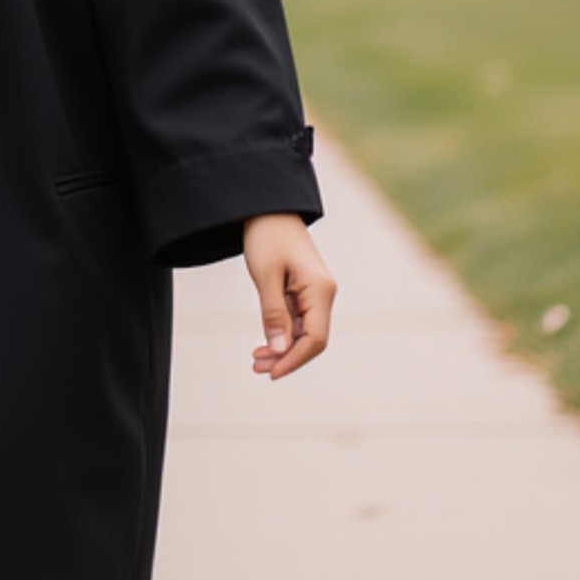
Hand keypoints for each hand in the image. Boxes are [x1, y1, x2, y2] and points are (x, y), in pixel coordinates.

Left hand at [244, 212, 335, 381]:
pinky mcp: (304, 291)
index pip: (315, 339)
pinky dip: (282, 335)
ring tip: (256, 361)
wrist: (267, 207)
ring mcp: (315, 293)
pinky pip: (297, 322)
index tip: (271, 373)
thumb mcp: (265, 276)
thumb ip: (273, 314)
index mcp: (320, 290)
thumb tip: (279, 352)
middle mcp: (324, 294)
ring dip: (283, 349)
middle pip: (311, 340)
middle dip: (287, 357)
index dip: (294, 360)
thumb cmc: (267, 236)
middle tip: (257, 369)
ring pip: (304, 333)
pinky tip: (264, 344)